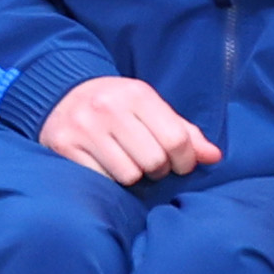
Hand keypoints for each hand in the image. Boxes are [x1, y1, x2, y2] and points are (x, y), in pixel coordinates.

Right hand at [38, 75, 220, 185]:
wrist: (60, 94)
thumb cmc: (116, 106)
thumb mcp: (149, 109)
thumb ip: (183, 132)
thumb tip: (213, 157)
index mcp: (136, 94)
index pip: (176, 139)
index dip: (185, 160)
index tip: (180, 165)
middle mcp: (108, 107)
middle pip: (154, 161)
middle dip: (157, 169)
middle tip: (150, 165)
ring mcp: (84, 127)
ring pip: (128, 175)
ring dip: (132, 176)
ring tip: (127, 164)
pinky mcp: (64, 145)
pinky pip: (101, 179)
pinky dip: (108, 179)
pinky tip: (105, 166)